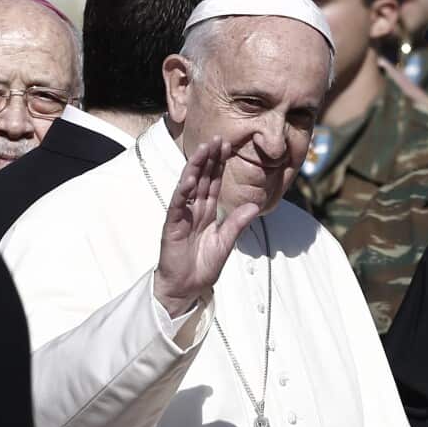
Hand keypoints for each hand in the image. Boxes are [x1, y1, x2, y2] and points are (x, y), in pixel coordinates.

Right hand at [154, 137, 259, 318]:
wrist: (187, 288)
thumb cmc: (203, 266)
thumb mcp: (226, 243)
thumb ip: (238, 223)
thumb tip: (255, 204)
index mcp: (207, 212)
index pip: (214, 183)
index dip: (219, 165)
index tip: (227, 146)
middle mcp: (194, 210)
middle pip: (202, 179)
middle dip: (209, 159)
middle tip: (217, 138)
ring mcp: (182, 216)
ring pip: (189, 187)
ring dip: (195, 167)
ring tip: (203, 150)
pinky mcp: (172, 226)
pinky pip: (178, 205)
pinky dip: (183, 191)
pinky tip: (190, 178)